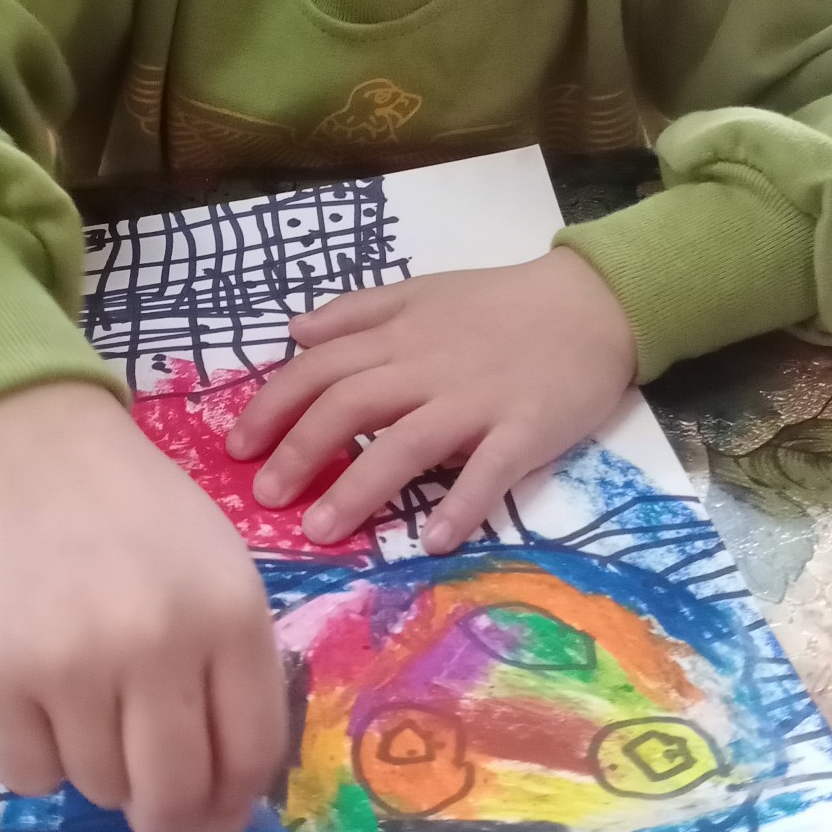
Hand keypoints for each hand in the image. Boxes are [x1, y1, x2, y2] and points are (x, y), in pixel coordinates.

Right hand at [0, 383, 286, 831]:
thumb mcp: (223, 578)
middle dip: (168, 816)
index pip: (250, 754)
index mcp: (229, 614)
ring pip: (100, 790)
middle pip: (175, 793)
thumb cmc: (144, 524)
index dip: (234, 807)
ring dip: (102, 771)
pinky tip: (45, 702)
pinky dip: (39, 759)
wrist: (41, 459)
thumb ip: (235, 688)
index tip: (216, 821)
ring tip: (94, 703)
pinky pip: (28, 777)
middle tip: (153, 802)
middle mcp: (156, 641)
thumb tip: (218, 828)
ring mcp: (71, 660)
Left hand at [226, 250, 636, 553]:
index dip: (274, 407)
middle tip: (266, 499)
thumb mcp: (423, 291)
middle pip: (351, 406)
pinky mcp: (526, 431)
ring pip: (407, 444)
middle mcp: (429, 367)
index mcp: (400, 335)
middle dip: (300, 453)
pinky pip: (489, 472)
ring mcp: (478, 401)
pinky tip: (431, 540)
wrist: (594, 304)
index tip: (237, 449)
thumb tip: (293, 333)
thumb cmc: (502, 303)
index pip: (321, 368)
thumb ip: (358, 311)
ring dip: (359, 489)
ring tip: (321, 532)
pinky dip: (460, 505)